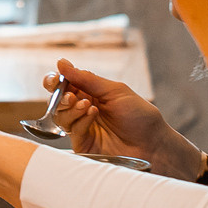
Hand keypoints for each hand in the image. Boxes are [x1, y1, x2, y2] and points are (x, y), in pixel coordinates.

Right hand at [43, 61, 205, 179]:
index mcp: (90, 93)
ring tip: (88, 106)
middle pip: (57, 101)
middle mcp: (83, 110)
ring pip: (61, 116)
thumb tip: (62, 63)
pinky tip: (93, 115)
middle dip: (61, 97)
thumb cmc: (139, 116)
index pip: (64, 85)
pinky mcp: (83, 144)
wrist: (153, 144)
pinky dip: (80, 121)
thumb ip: (86, 78)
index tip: (54, 80)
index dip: (54, 81)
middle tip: (71, 97)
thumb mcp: (115, 91)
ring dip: (71, 109)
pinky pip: (72, 130)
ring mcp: (82, 127)